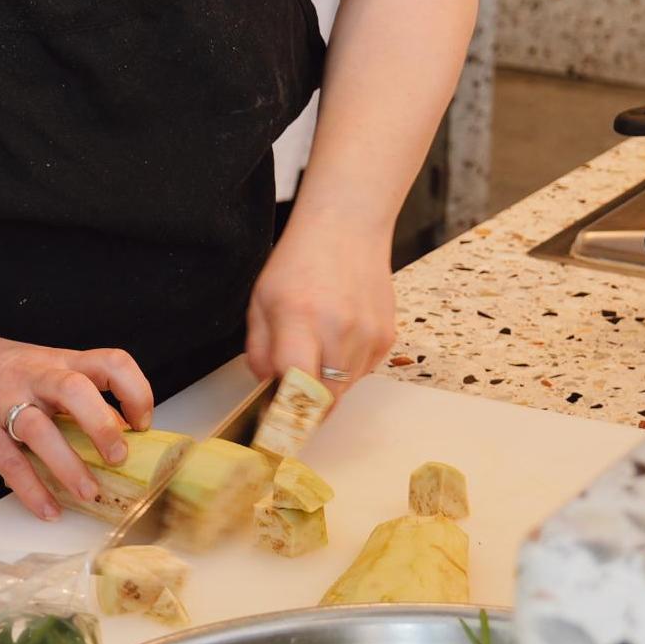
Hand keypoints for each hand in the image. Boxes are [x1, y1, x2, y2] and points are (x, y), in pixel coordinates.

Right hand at [0, 330, 154, 522]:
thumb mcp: (43, 369)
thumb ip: (78, 396)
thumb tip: (121, 431)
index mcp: (58, 362)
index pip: (109, 363)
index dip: (134, 391)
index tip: (141, 423)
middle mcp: (34, 377)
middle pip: (74, 390)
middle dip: (102, 425)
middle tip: (118, 457)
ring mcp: (3, 402)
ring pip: (39, 430)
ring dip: (68, 465)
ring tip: (88, 492)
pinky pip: (9, 462)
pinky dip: (32, 490)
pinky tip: (49, 509)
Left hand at [243, 209, 396, 391]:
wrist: (347, 229)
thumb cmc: (300, 262)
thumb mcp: (260, 301)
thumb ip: (258, 350)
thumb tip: (268, 387)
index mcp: (299, 318)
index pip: (298, 386)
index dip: (286, 407)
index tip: (277, 414)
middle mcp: (338, 330)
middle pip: (324, 398)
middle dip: (306, 402)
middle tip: (292, 385)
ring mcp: (367, 335)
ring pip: (343, 389)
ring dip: (326, 382)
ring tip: (317, 346)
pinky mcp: (386, 338)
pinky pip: (362, 372)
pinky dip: (346, 366)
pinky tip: (338, 336)